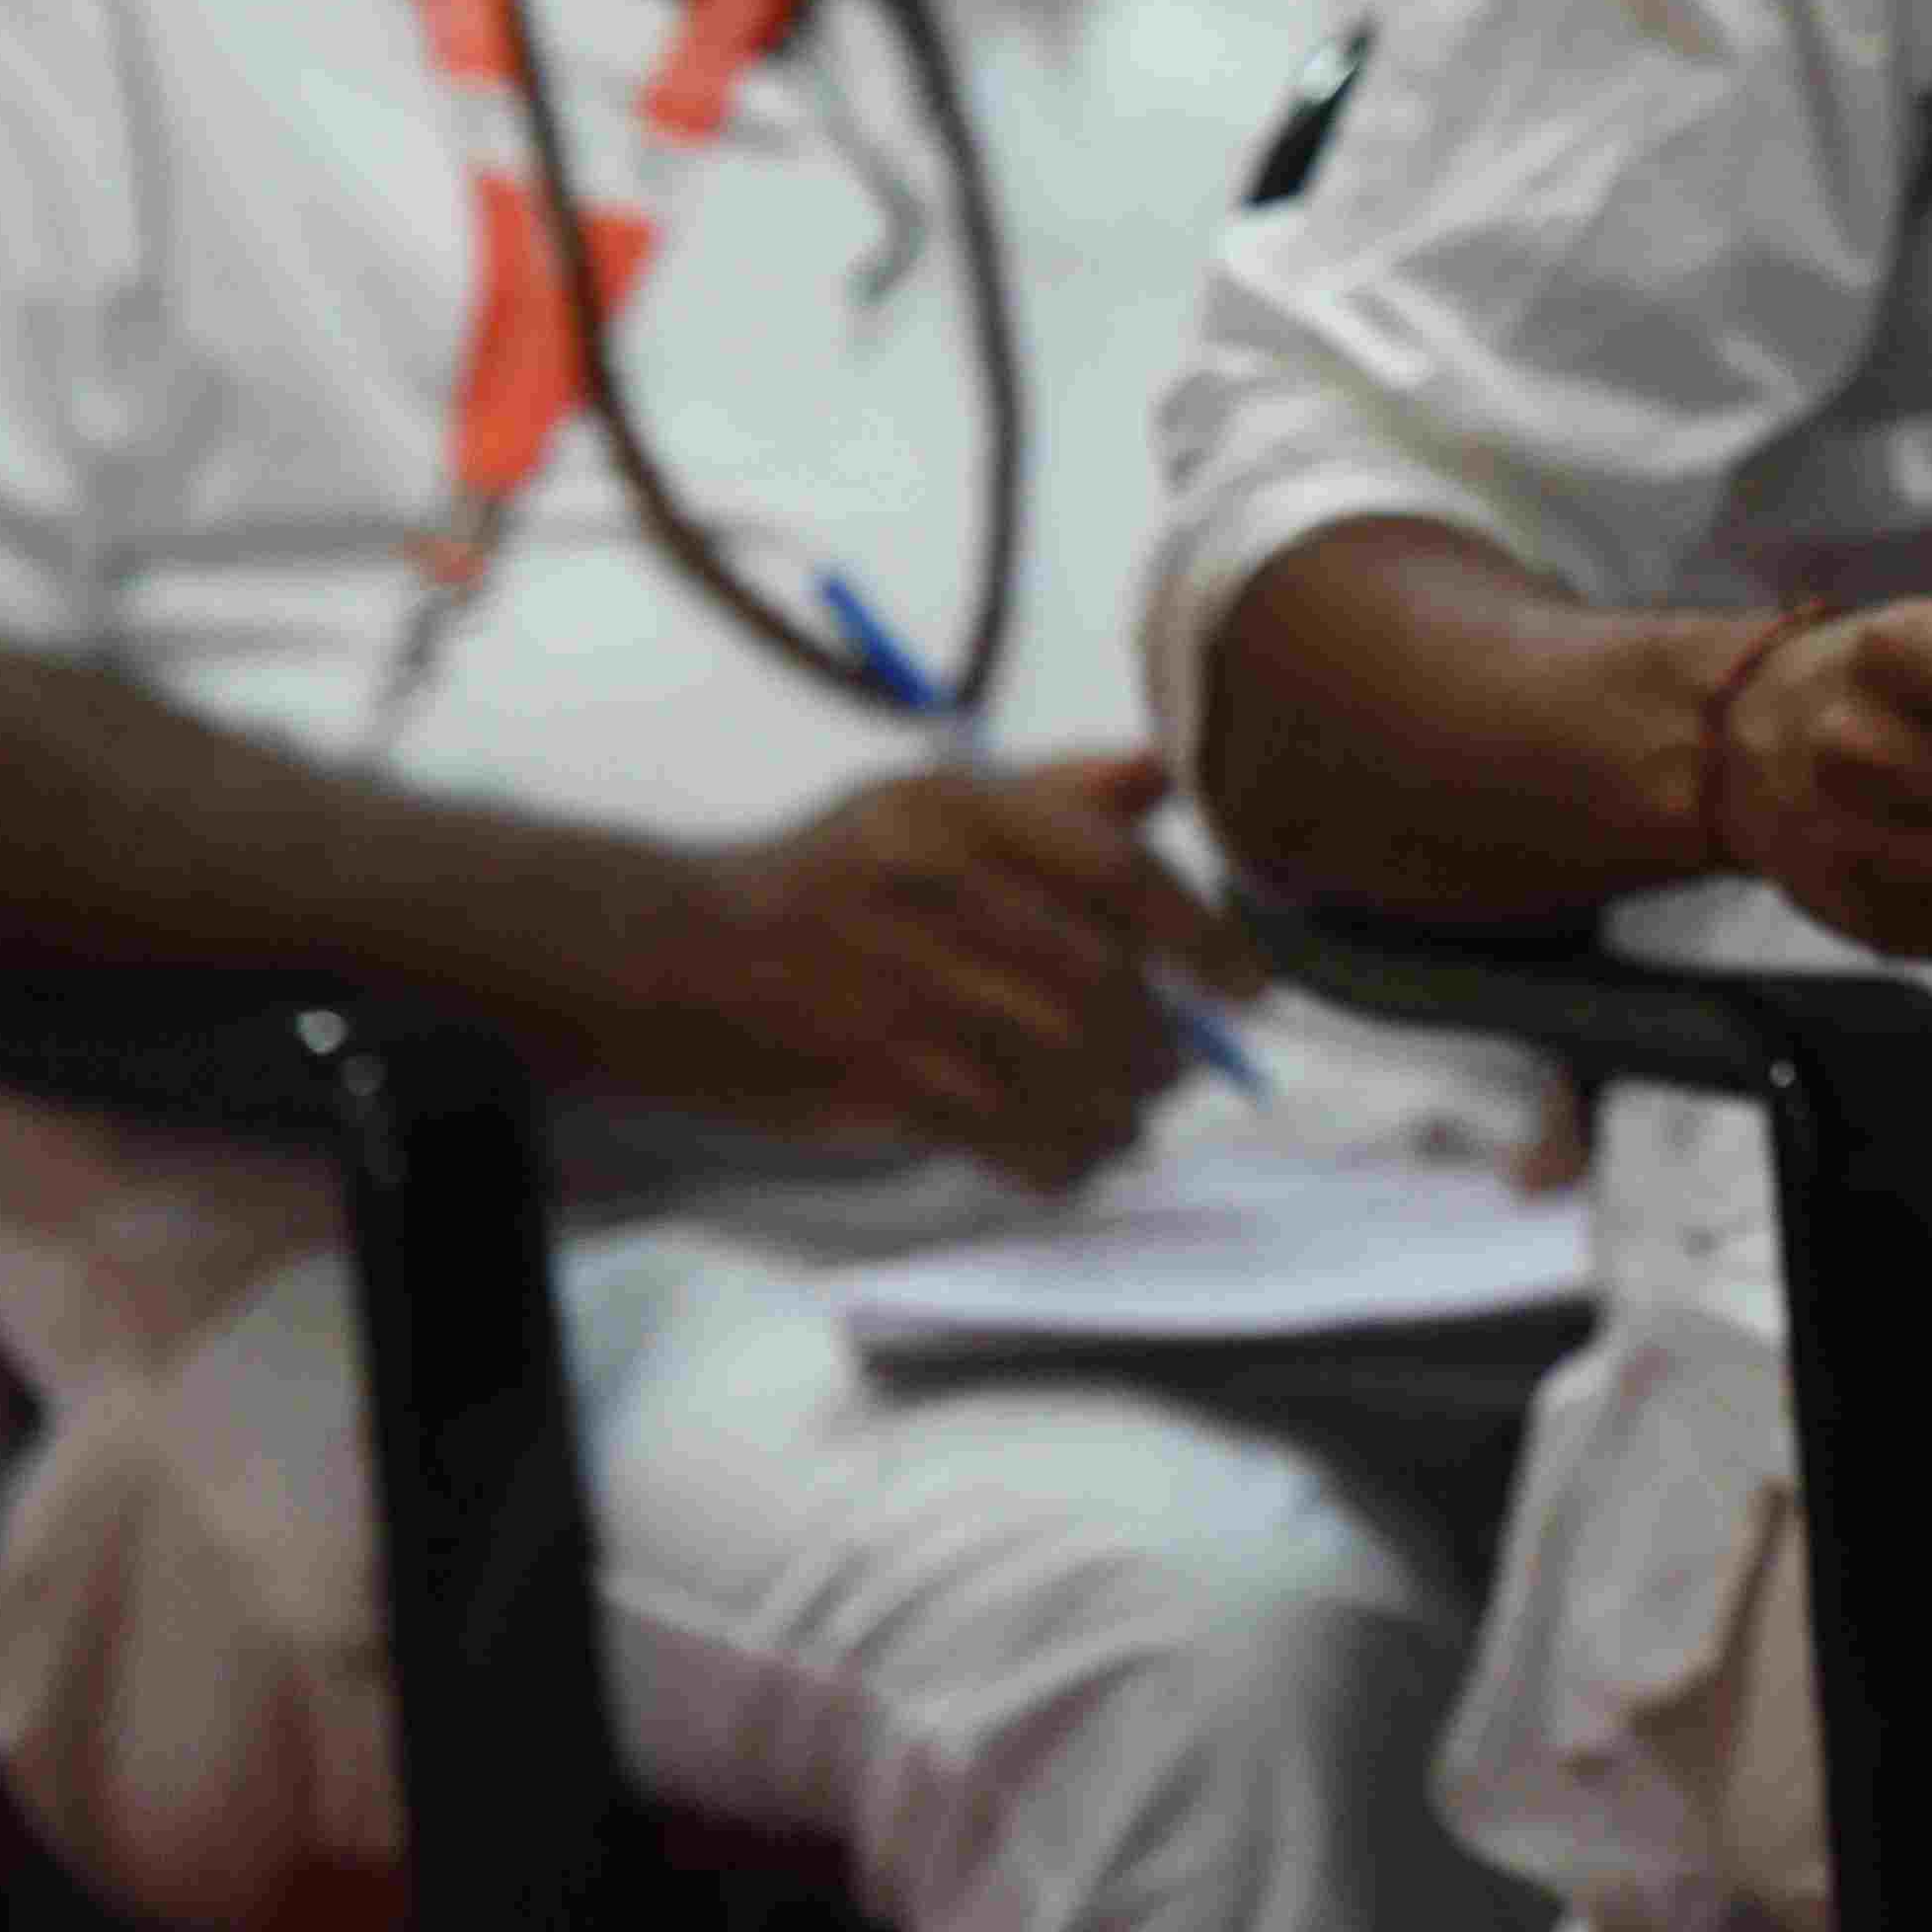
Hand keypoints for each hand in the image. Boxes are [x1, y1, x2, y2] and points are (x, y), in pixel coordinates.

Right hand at [630, 749, 1259, 1190]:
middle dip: (1162, 1041)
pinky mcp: (879, 1081)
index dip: (1202, 935)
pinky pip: (1010, 1135)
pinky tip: (1077, 1151)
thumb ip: (1055, 793)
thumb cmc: (831, 876)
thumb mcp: (927, 802)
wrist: (682, 956)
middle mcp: (936, 897)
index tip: (1249, 986)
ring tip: (1133, 1110)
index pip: (1116, 872)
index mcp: (959, 812)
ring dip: (1123, 1106)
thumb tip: (1162, 775)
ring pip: (1065, 1067)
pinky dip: (1065, 1155)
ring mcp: (904, 994)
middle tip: (1182, 1064)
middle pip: (1100, 984)